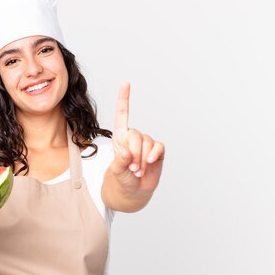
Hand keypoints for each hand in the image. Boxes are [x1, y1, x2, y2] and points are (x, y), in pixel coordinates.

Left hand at [111, 82, 164, 197]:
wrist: (133, 191)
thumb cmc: (121, 179)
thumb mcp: (116, 171)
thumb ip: (119, 161)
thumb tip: (126, 152)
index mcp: (120, 137)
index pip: (122, 114)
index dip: (124, 98)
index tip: (125, 83)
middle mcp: (134, 137)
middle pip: (135, 135)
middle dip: (133, 153)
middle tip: (131, 167)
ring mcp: (146, 144)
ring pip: (147, 143)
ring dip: (142, 159)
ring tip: (137, 170)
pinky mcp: (158, 151)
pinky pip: (158, 147)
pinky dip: (154, 155)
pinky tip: (150, 162)